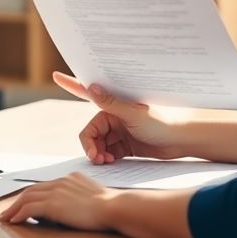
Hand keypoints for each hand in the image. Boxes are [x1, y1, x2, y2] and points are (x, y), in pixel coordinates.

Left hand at [0, 172, 117, 230]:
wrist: (113, 207)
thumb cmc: (108, 206)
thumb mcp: (91, 196)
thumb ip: (78, 197)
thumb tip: (67, 208)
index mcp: (70, 178)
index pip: (44, 186)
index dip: (31, 195)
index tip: (22, 204)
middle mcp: (60, 181)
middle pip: (31, 189)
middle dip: (16, 201)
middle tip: (7, 211)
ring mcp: (56, 191)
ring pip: (26, 197)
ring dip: (13, 208)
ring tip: (5, 218)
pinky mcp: (53, 203)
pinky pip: (29, 208)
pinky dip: (19, 214)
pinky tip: (14, 221)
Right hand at [53, 72, 186, 162]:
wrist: (181, 140)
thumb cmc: (162, 122)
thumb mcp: (134, 114)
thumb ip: (111, 103)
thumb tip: (92, 85)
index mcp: (114, 103)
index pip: (89, 93)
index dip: (71, 84)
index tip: (55, 75)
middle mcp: (114, 115)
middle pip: (90, 131)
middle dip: (90, 144)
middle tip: (96, 158)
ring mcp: (119, 130)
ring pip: (97, 143)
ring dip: (97, 153)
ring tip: (104, 162)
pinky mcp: (125, 145)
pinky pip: (107, 152)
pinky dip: (105, 158)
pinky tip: (110, 162)